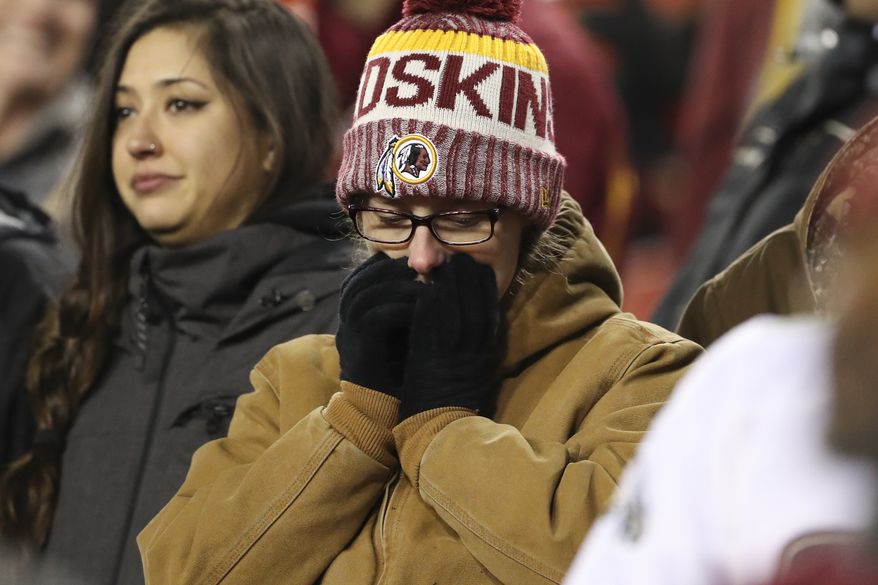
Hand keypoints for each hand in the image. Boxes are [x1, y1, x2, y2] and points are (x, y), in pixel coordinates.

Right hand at [336, 252, 421, 396]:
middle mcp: (345, 326)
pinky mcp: (359, 350)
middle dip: (386, 271)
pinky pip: (374, 318)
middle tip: (413, 266)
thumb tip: (427, 285)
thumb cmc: (397, 375)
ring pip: (364, 297)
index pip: (357, 281)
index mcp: (353, 321)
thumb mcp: (399, 336)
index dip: (378, 268)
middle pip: (357, 284)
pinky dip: (397, 308)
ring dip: (394, 285)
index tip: (404, 261)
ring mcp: (349, 337)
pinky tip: (418, 305)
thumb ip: (403, 311)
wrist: (382, 413)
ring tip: (419, 282)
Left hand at [399, 253, 502, 419]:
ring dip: (450, 283)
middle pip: (477, 304)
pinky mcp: (429, 357)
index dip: (484, 287)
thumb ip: (474, 342)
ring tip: (443, 264)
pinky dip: (431, 302)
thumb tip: (471, 313)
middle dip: (469, 278)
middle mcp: (475, 351)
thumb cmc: (452, 399)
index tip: (477, 269)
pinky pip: (432, 323)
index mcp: (488, 354)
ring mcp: (453, 353)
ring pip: (456, 308)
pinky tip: (426, 286)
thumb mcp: (474, 368)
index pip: (492, 311)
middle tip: (460, 258)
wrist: (438, 429)